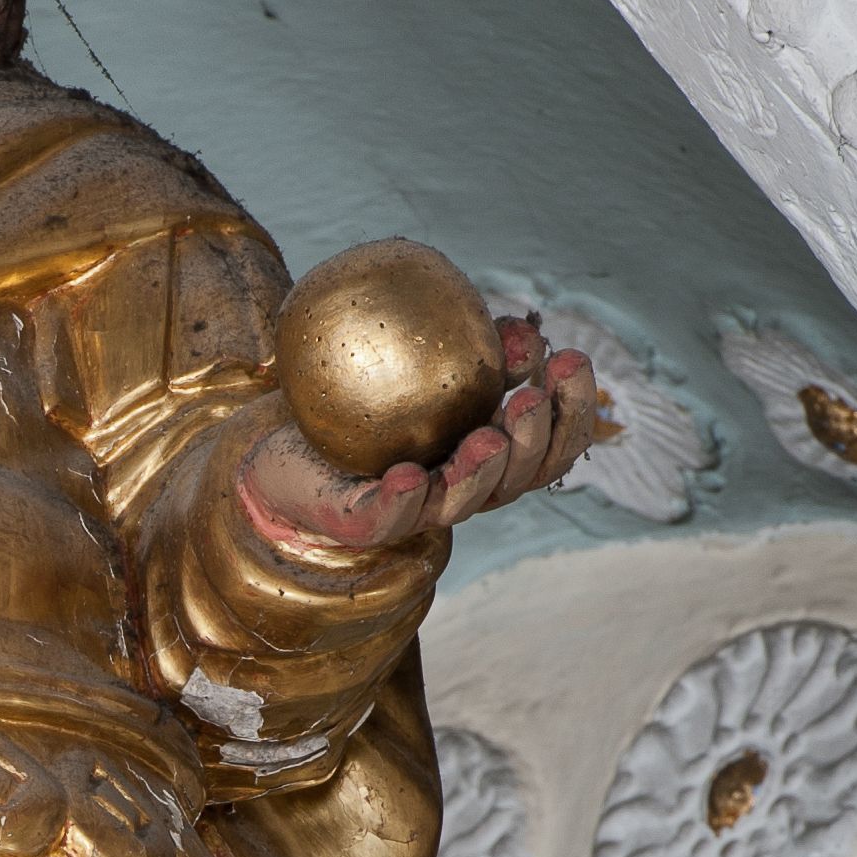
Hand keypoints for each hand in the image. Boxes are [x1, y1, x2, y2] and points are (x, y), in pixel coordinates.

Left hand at [240, 314, 600, 555]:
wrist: (284, 441)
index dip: (571, 409)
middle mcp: (462, 489)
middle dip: (533, 442)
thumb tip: (526, 332)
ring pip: (461, 503)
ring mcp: (415, 511)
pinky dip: (402, 501)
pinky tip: (407, 475)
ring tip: (486, 437)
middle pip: (518, 479)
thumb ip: (479, 352)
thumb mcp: (428, 365)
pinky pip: (387, 517)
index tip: (572, 359)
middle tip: (530, 399)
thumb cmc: (365, 403)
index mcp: (490, 457)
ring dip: (480, 472)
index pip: (549, 443)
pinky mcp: (364, 523)